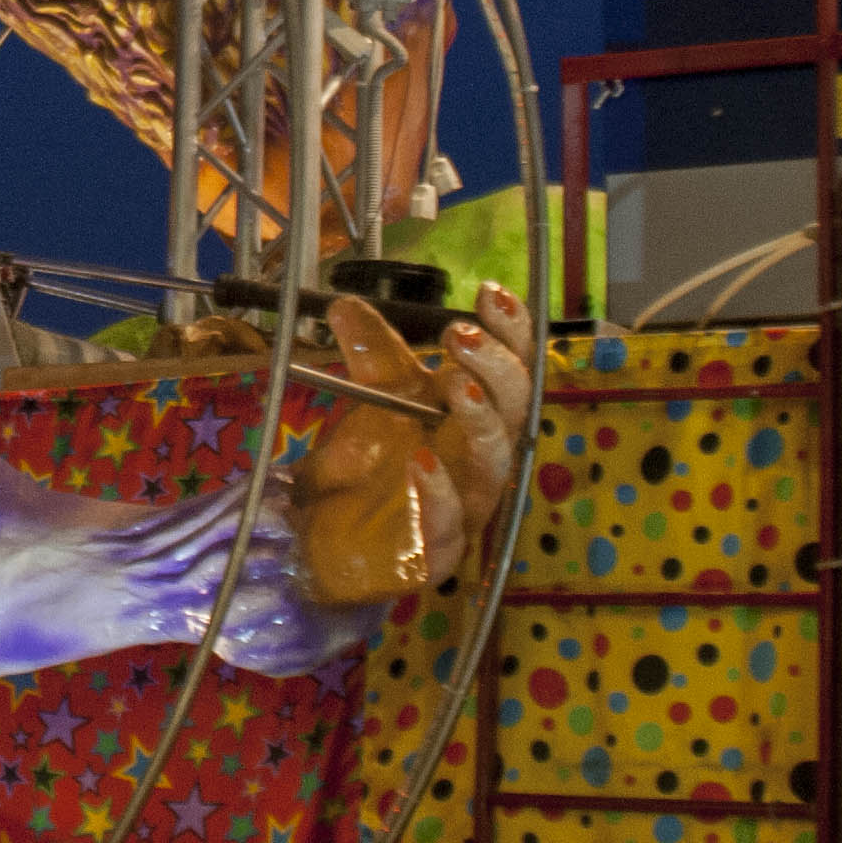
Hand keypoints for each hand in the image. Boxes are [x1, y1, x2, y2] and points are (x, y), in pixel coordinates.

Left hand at [287, 284, 535, 604]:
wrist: (325, 537)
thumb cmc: (369, 466)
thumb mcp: (371, 400)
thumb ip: (370, 354)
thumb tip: (346, 303)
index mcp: (475, 415)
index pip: (510, 368)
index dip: (511, 332)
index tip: (492, 294)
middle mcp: (482, 456)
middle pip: (516, 410)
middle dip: (496, 367)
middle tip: (460, 335)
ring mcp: (467, 503)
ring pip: (496, 461)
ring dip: (481, 419)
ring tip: (457, 385)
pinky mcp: (439, 549)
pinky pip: (450, 522)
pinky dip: (438, 490)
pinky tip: (421, 460)